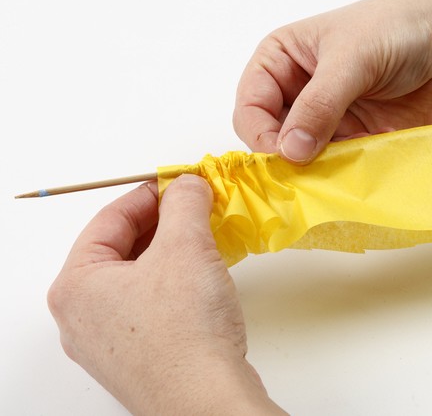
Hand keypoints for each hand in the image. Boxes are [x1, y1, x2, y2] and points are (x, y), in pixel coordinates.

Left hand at [48, 176, 285, 414]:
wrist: (209, 405)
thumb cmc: (187, 328)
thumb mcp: (186, 246)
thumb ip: (184, 202)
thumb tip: (187, 184)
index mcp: (75, 286)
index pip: (110, 219)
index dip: (148, 194)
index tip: (178, 184)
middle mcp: (81, 316)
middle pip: (121, 248)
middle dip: (161, 223)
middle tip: (193, 207)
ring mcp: (107, 341)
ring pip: (137, 276)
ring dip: (169, 250)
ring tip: (200, 235)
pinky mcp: (135, 357)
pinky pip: (148, 302)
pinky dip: (172, 279)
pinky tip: (199, 274)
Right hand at [233, 0, 431, 162]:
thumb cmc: (398, 28)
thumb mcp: (352, 58)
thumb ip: (319, 105)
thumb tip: (291, 151)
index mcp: (279, 61)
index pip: (250, 106)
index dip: (260, 133)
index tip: (283, 155)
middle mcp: (293, 91)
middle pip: (270, 135)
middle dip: (287, 153)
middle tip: (308, 167)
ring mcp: (319, 117)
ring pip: (299, 155)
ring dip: (316, 164)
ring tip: (341, 160)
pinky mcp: (345, 137)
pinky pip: (330, 163)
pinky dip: (341, 168)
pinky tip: (360, 158)